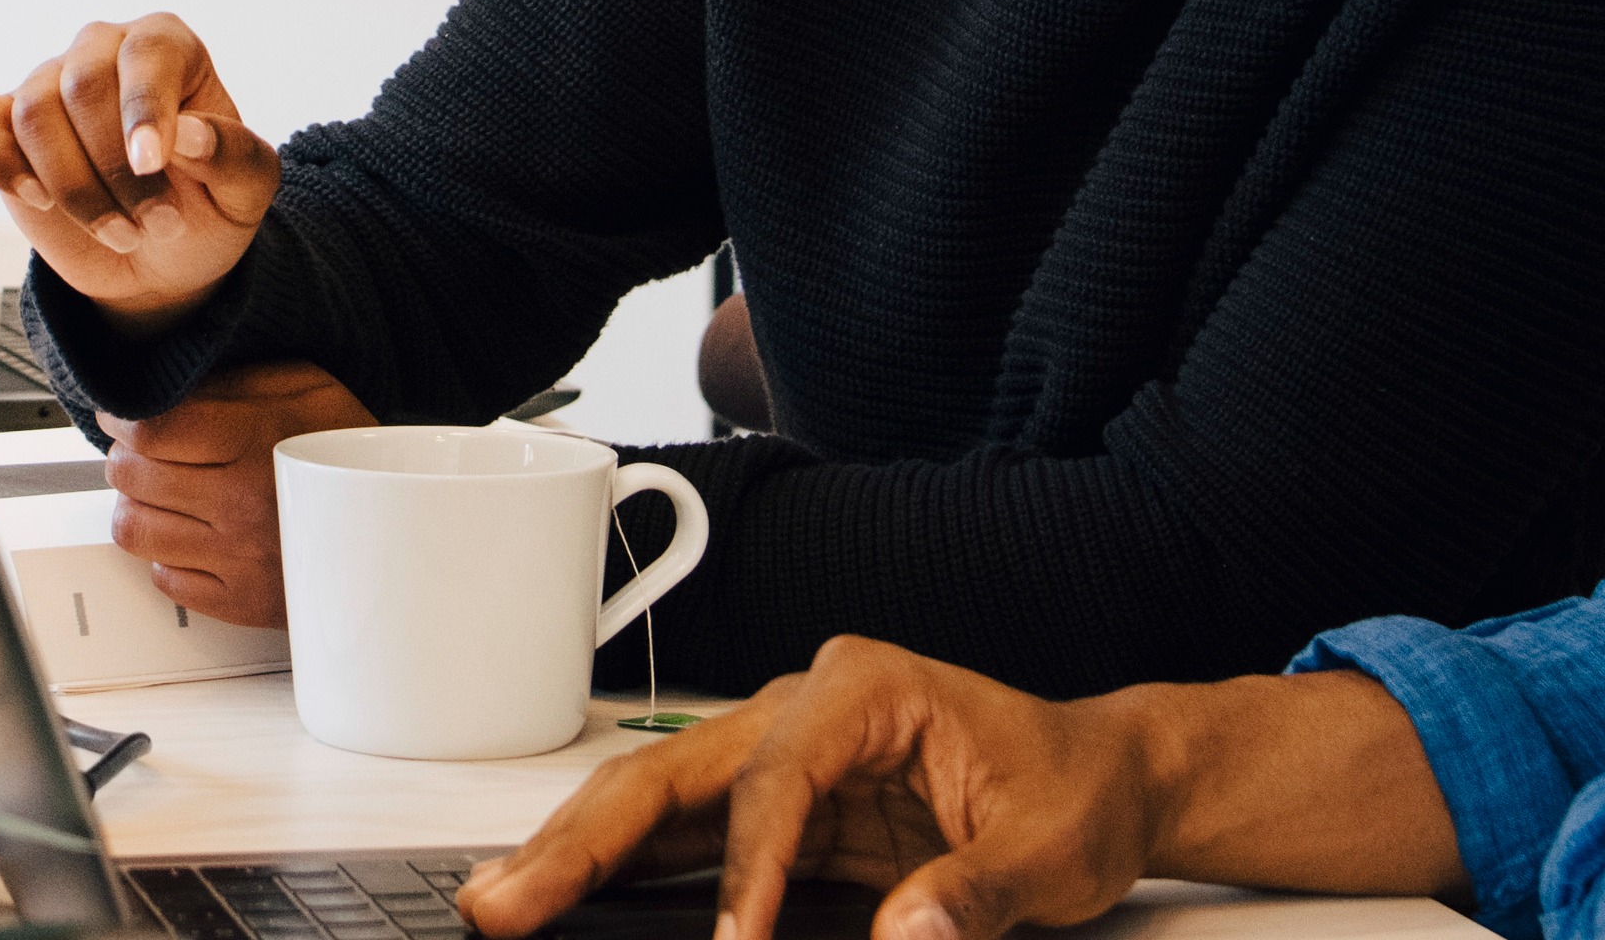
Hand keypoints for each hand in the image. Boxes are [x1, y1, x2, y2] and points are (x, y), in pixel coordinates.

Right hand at [0, 12, 282, 328]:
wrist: (159, 261)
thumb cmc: (207, 209)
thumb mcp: (246, 190)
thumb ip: (231, 155)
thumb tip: (188, 134)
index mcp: (166, 47)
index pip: (147, 54)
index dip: (145, 108)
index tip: (150, 164)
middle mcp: (102, 51)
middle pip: (84, 85)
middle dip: (116, 169)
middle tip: (156, 225)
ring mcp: (47, 84)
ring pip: (36, 115)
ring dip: (75, 188)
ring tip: (122, 234)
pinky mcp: (2, 125)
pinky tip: (38, 198)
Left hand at [99, 362, 370, 627]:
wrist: (401, 523)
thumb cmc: (347, 451)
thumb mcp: (304, 388)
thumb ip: (231, 381)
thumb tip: (162, 387)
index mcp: (256, 442)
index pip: (151, 430)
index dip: (121, 419)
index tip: (120, 416)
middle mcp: (243, 504)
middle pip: (132, 478)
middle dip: (126, 457)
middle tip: (141, 451)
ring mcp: (240, 560)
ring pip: (134, 531)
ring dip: (136, 506)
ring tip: (160, 493)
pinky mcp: (241, 602)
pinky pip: (164, 579)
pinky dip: (167, 555)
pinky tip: (192, 534)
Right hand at [454, 639, 1140, 939]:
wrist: (1104, 777)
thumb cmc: (1078, 793)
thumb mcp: (1053, 853)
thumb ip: (974, 896)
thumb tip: (904, 937)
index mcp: (866, 689)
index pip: (775, 777)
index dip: (746, 866)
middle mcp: (804, 706)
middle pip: (669, 772)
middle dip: (580, 840)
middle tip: (504, 903)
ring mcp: (778, 751)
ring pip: (651, 798)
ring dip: (572, 854)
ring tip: (500, 903)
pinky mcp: (774, 803)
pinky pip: (678, 835)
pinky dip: (615, 870)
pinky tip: (559, 900)